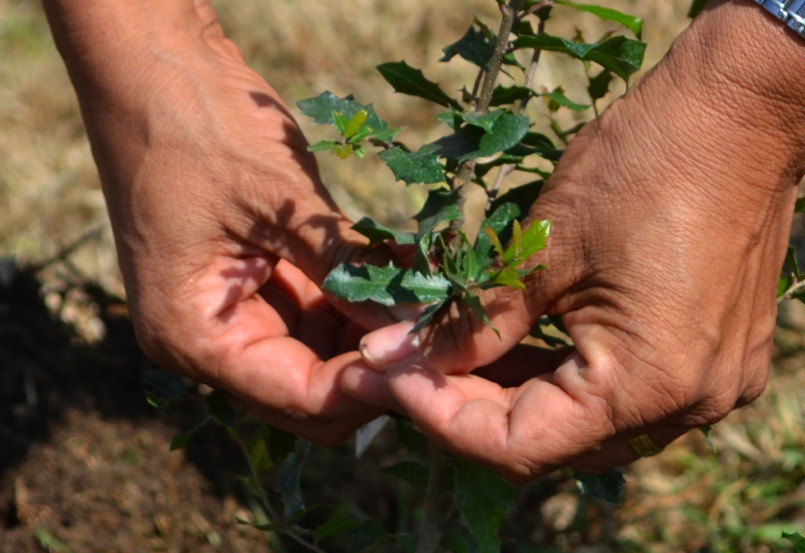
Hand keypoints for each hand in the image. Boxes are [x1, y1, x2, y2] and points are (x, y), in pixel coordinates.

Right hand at [43, 0, 395, 443]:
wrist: (158, 67)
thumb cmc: (200, 126)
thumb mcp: (281, 201)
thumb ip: (348, 267)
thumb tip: (423, 316)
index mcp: (191, 334)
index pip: (294, 395)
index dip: (366, 385)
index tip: (428, 358)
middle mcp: (209, 340)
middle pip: (308, 394)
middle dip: (371, 368)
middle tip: (436, 333)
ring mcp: (235, 313)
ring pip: (321, 359)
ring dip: (372, 334)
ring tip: (426, 299)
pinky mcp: (259, 285)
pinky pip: (319, 316)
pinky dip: (359, 303)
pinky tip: (400, 277)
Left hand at [341, 0, 804, 478]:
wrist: (741, 112)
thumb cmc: (641, 166)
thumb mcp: (542, 250)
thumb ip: (475, 324)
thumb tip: (398, 360)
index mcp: (649, 386)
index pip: (520, 444)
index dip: (440, 416)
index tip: (386, 375)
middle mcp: (690, 406)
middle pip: (555, 441)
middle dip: (469, 407)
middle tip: (406, 366)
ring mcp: (712, 386)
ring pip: (588, 421)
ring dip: (514, 392)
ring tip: (448, 353)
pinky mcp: (717, 358)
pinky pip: (626, 391)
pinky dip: (564, 376)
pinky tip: (515, 344)